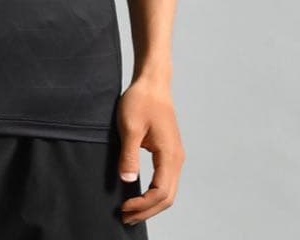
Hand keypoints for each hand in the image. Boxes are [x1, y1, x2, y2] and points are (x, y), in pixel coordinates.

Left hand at [116, 76, 184, 226]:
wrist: (152, 82)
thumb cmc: (141, 100)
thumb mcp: (130, 127)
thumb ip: (129, 155)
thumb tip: (128, 182)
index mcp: (169, 155)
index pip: (160, 193)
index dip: (142, 205)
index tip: (123, 208)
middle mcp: (177, 158)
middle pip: (167, 197)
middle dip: (147, 211)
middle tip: (125, 218)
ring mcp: (175, 156)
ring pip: (168, 191)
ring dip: (151, 204)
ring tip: (131, 211)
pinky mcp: (169, 152)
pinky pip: (166, 181)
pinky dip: (154, 193)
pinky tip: (140, 195)